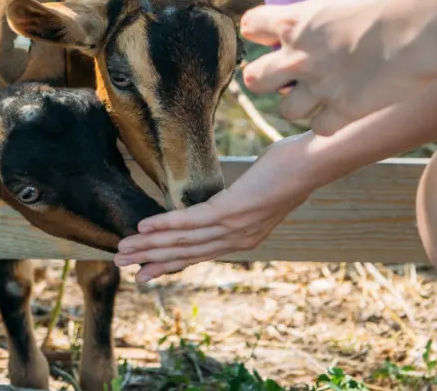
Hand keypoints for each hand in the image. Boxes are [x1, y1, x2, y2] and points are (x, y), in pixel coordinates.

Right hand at [113, 132, 319, 281]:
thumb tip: (225, 199)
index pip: (200, 254)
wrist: (314, 164)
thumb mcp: (260, 192)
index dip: (169, 263)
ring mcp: (235, 226)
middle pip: (187, 253)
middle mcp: (238, 239)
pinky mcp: (232, 210)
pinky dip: (165, 225)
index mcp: (245, 238)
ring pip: (185, 241)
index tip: (145, 273)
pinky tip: (144, 227)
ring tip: (124, 249)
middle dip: (152, 259)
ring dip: (150, 246)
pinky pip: (191, 220)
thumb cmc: (290, 169)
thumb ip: (240, 201)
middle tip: (123, 265)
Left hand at [240, 0, 436, 135]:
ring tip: (316, 98)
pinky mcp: (344, 111)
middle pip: (255, 79)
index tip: (267, 35)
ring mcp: (319, 87)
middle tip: (282, 76)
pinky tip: (342, 114)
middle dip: (264, 78)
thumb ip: (338, 10)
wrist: (426, 23)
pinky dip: (330, 124)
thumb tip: (346, 14)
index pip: (252, 26)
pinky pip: (321, 128)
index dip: (258, 32)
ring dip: (298, 105)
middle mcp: (299, 56)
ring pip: (286, 110)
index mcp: (296, 20)